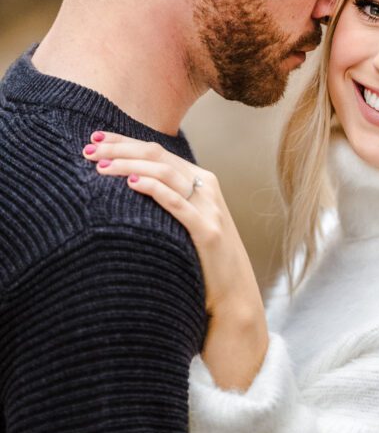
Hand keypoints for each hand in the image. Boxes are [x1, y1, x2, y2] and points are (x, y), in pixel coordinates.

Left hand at [82, 131, 267, 388]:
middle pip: (158, 156)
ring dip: (130, 166)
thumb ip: (171, 198)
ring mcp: (210, 208)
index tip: (95, 139)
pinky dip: (154, 189)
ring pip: (165, 173)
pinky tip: (132, 184)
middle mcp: (207, 188)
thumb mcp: (190, 220)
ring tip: (101, 167)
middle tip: (89, 150)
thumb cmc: (205, 258)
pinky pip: (178, 204)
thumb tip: (129, 184)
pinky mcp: (208, 232)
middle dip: (120, 149)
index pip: (157, 150)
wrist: (234, 293)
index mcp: (202, 181)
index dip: (124, 141)